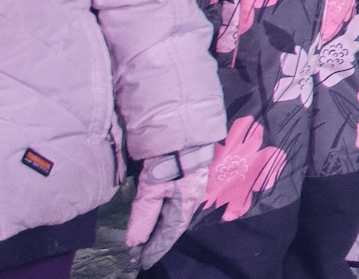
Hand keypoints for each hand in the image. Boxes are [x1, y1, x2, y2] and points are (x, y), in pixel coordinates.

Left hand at [126, 144, 215, 267]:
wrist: (180, 132)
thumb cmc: (167, 163)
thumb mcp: (150, 191)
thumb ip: (143, 217)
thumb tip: (134, 242)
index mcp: (185, 206)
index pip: (168, 235)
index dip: (155, 248)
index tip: (141, 261)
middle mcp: (190, 199)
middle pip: (173, 226)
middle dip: (158, 240)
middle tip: (141, 253)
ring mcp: (190, 188)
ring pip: (174, 215)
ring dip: (161, 228)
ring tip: (148, 238)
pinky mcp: (186, 178)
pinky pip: (175, 204)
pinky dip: (165, 214)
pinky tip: (159, 215)